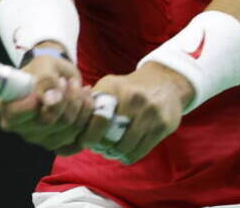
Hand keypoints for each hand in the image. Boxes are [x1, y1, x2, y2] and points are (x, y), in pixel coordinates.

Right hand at [0, 46, 97, 154]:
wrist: (56, 77)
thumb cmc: (44, 68)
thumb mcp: (43, 65)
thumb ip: (45, 80)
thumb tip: (49, 99)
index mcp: (4, 106)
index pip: (18, 114)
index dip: (41, 100)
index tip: (59, 82)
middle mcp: (17, 127)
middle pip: (47, 123)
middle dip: (67, 100)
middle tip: (74, 83)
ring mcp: (36, 139)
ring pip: (66, 132)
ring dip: (80, 108)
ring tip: (81, 89)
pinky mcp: (55, 146)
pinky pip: (76, 143)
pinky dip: (86, 122)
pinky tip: (86, 105)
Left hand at [77, 62, 193, 164]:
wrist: (166, 81)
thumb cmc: (130, 88)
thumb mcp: (110, 85)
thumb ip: (92, 101)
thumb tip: (73, 123)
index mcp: (115, 87)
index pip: (97, 118)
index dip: (88, 135)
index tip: (84, 142)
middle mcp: (133, 98)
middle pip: (110, 136)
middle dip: (101, 146)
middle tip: (99, 148)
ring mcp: (150, 112)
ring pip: (125, 146)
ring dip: (114, 153)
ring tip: (110, 152)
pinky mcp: (163, 125)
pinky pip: (140, 151)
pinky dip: (128, 156)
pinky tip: (124, 154)